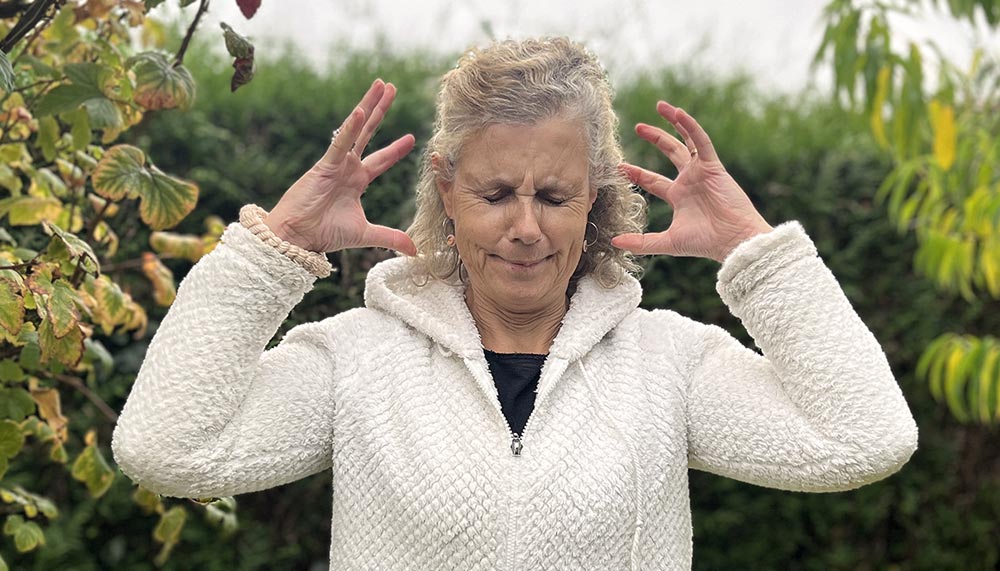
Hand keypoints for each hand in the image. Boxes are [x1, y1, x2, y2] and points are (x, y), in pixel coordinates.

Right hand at [263, 79, 416, 254]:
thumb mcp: (365, 234)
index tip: (412, 138)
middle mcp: (348, 168)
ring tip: (380, 85)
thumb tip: (414, 250)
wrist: (298, 238)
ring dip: (369, 106)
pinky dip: (350, 128)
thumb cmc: (324, 234)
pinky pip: (340, 143)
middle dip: (381, 110)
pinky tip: (361, 111)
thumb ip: (390, 237)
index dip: (396, 149)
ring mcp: (336, 164)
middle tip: (391, 88)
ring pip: (356, 129)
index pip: (381, 160)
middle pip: (369, 133)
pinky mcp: (324, 166)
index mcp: (356, 181)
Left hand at [611, 101, 772, 262]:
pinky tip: (678, 112)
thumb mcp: (667, 242)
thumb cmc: (705, 243)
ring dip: (673, 123)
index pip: (653, 180)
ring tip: (660, 106)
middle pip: (670, 152)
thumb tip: (614, 242)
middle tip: (638, 127)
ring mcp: (701, 171)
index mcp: (679, 197)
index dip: (637, 172)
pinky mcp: (713, 166)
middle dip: (655, 138)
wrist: (733, 240)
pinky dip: (690, 126)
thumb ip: (641, 242)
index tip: (620, 166)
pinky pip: (700, 140)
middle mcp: (689, 181)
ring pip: (685, 140)